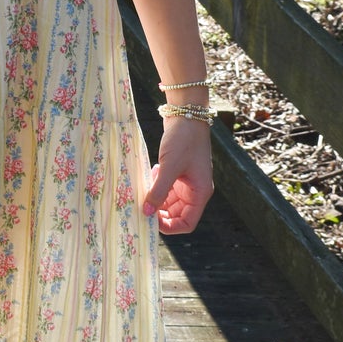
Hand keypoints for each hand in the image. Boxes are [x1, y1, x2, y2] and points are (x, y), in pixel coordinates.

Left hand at [143, 115, 213, 236]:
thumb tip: (147, 212)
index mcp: (200, 193)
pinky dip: (157, 186)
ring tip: (145, 187)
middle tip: (142, 204)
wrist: (186, 114)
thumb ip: (159, 191)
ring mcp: (187, 181)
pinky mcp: (178, 172)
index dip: (169, 227)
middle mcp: (195, 190)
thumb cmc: (183, 140)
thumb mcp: (169, 167)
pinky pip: (167, 188)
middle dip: (159, 212)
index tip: (151, 220)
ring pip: (170, 201)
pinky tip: (151, 175)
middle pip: (177, 214)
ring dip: (156, 198)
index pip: (187, 223)